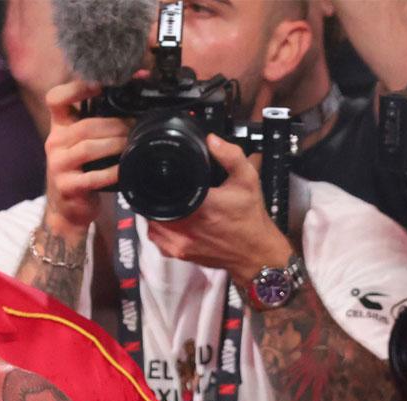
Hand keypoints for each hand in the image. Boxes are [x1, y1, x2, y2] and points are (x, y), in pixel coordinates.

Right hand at [40, 80, 127, 234]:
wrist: (67, 208)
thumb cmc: (80, 170)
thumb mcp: (82, 143)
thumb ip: (98, 123)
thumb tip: (133, 103)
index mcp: (59, 127)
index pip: (56, 99)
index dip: (76, 89)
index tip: (100, 87)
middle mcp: (54, 143)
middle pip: (84, 125)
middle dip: (114, 125)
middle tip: (134, 127)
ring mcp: (58, 165)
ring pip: (88, 148)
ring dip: (115, 145)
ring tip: (131, 145)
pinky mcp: (67, 186)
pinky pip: (93, 177)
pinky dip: (112, 173)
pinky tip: (123, 171)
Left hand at [147, 134, 291, 280]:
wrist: (255, 253)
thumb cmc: (251, 218)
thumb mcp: (248, 180)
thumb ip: (231, 156)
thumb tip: (211, 140)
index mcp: (202, 207)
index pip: (166, 190)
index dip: (160, 181)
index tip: (163, 175)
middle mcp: (187, 227)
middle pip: (153, 206)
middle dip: (158, 195)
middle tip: (169, 188)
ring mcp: (180, 243)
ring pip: (151, 223)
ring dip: (157, 212)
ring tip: (170, 203)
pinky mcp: (178, 254)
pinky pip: (157, 239)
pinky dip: (160, 228)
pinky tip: (172, 221)